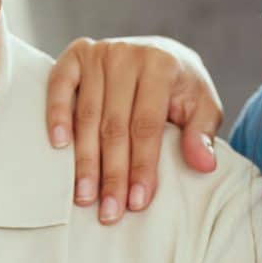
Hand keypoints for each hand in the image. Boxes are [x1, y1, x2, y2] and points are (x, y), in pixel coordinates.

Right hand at [43, 37, 221, 223]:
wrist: (160, 51)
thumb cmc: (181, 87)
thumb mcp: (203, 106)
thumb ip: (202, 134)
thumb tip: (204, 165)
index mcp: (161, 65)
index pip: (147, 125)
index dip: (141, 166)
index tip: (137, 202)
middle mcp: (127, 55)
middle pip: (114, 125)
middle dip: (111, 173)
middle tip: (108, 211)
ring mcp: (98, 53)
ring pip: (87, 115)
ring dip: (84, 159)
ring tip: (84, 196)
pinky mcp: (75, 54)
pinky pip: (59, 86)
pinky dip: (57, 115)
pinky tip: (59, 146)